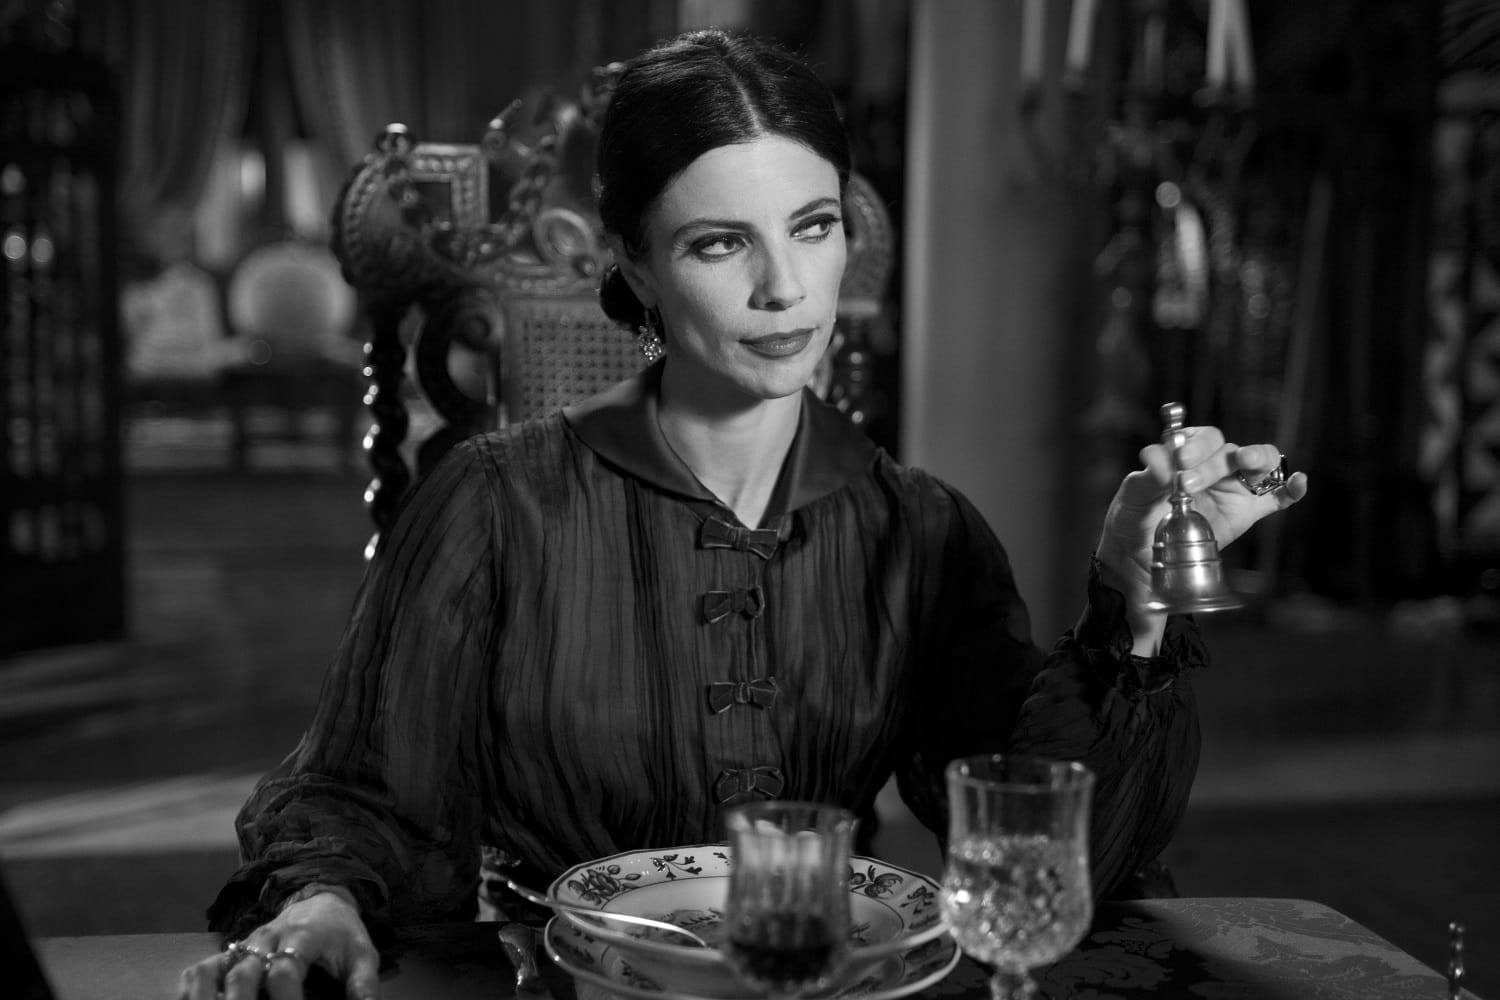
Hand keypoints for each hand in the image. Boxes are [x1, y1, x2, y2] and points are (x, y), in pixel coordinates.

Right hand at [178, 891, 379, 999]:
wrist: (323, 899)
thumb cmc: (342, 934)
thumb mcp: (362, 955)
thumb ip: (363, 985)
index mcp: (303, 936)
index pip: (286, 968)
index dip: (286, 997)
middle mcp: (269, 938)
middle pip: (244, 971)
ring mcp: (247, 944)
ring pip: (217, 967)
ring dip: (208, 996)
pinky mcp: (234, 950)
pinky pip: (205, 966)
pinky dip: (193, 987)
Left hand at [1095, 426, 1308, 649]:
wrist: (1138, 559)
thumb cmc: (1133, 519)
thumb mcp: (1133, 497)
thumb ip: (1145, 478)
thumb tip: (1156, 457)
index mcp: (1184, 455)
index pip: (1199, 437)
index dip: (1194, 444)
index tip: (1180, 459)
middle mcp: (1212, 466)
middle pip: (1226, 450)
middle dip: (1210, 463)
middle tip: (1187, 484)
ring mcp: (1233, 488)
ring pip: (1258, 463)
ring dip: (1257, 457)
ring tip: (1246, 460)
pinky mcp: (1248, 512)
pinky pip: (1277, 497)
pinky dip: (1291, 488)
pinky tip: (1298, 482)